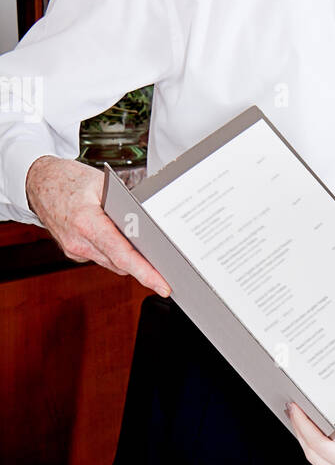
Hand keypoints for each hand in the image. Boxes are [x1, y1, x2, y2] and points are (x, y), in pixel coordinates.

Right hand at [25, 155, 170, 295]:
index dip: (145, 273)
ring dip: (129, 260)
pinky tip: (121, 242)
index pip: (122, 255)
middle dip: (143, 268)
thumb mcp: (102, 184)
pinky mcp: (73, 251)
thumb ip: (125, 204)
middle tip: (167, 269)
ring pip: (112, 263)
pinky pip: (102, 257)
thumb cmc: (67, 179)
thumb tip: (148, 221)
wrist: (37, 181)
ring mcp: (74, 249)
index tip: (162, 285)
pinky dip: (114, 253)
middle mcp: (78, 241)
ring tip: (148, 253)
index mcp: (86, 222)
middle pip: (120, 263)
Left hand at [287, 403, 334, 464]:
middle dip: (301, 432)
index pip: (318, 444)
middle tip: (295, 413)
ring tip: (307, 426)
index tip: (296, 409)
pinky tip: (324, 447)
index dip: (303, 424)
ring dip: (310, 446)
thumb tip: (333, 434)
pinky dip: (322, 459)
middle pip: (313, 456)